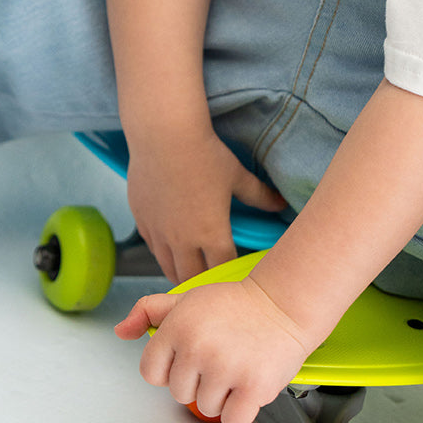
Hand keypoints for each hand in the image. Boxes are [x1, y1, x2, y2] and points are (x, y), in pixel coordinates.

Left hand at [114, 275, 318, 422]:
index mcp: (177, 326)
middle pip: (179, 394)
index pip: (150, 373)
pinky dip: (240, 410)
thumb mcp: (187, 300)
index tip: (189, 355)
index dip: (170, 367)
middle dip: (198, 380)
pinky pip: (232, 421)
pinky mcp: (253, 387)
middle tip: (219, 356)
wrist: (283, 303)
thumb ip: (148, 312)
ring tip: (236, 365)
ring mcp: (226, 368)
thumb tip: (121, 331)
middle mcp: (198, 347)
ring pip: (206, 408)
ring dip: (221, 394)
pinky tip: (247, 384)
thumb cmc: (235, 305)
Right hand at [126, 128, 285, 284]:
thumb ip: (259, 195)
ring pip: (168, 268)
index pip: (222, 270)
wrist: (164, 135)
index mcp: (211, 233)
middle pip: (192, 279)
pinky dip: (161, 253)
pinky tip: (168, 248)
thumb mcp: (237, 176)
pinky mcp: (141, 220)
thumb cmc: (203, 154)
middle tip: (210, 287)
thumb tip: (281, 204)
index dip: (229, 276)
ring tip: (188, 274)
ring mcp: (159, 233)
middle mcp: (183, 240)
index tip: (234, 278)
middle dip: (202, 285)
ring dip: (179, 273)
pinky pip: (151, 248)